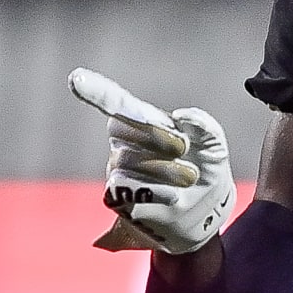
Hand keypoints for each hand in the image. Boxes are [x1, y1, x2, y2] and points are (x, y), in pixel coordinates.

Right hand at [68, 68, 234, 253]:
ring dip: (167, 170)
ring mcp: (116, 169)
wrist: (206, 215)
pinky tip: (173, 196)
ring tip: (189, 180)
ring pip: (129, 159)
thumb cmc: (206, 173)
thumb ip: (205, 127)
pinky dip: (155, 189)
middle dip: (159, 136)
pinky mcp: (115, 196)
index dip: (98, 92)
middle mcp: (124, 143)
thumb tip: (182, 116)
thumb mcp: (215, 148)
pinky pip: (124, 185)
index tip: (77, 78)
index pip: (118, 104)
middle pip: (126, 127)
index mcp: (145, 124)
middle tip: (185, 149)